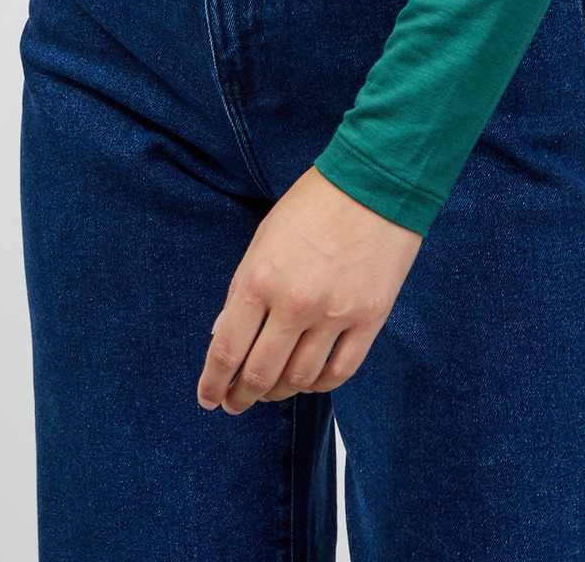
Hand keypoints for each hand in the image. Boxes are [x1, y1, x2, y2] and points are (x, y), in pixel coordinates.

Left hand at [197, 165, 422, 413]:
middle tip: (236, 403)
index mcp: (261, 277)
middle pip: (261, 374)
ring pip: (300, 379)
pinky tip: (310, 381)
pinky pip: (340, 372)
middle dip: (242, 397)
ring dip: (280, 392)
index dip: (213, 382)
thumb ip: (241, 289)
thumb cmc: (314, 203)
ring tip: (272, 391)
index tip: (209, 398)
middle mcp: (296, 301)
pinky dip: (320, 385)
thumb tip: (222, 335)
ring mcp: (335, 313)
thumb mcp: (264, 237)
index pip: (227, 349)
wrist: (375, 181)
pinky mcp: (370, 318)